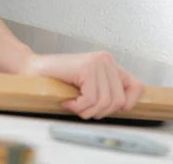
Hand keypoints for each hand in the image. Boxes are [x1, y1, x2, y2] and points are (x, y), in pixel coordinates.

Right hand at [21, 51, 144, 119]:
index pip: (137, 87)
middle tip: (82, 106)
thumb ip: (107, 91)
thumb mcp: (90, 86)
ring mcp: (97, 62)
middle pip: (118, 102)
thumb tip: (124, 108)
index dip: (127, 104)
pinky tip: (68, 101)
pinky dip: (77, 106)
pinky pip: (90, 100)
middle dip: (99, 112)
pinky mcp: (86, 68)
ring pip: (104, 103)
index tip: (110, 109)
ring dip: (85, 110)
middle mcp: (106, 60)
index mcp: (110, 64)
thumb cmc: (59, 80)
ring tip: (73, 103)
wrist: (34, 70)